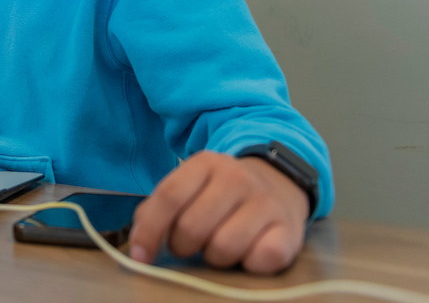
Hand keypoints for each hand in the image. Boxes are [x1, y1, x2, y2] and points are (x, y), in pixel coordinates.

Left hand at [127, 151, 309, 274]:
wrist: (279, 183)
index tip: (139, 256)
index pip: (169, 197)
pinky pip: (259, 260)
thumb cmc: (222, 193)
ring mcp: (265, 202)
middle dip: (183, 246)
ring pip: (223, 248)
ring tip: (220, 245)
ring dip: (214, 258)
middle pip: (192, 227)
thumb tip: (139, 241)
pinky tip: (249, 252)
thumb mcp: (191, 186)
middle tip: (192, 243)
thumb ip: (159, 208)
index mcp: (205, 163)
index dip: (149, 231)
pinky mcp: (289, 229)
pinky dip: (249, 264)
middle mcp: (236, 177)